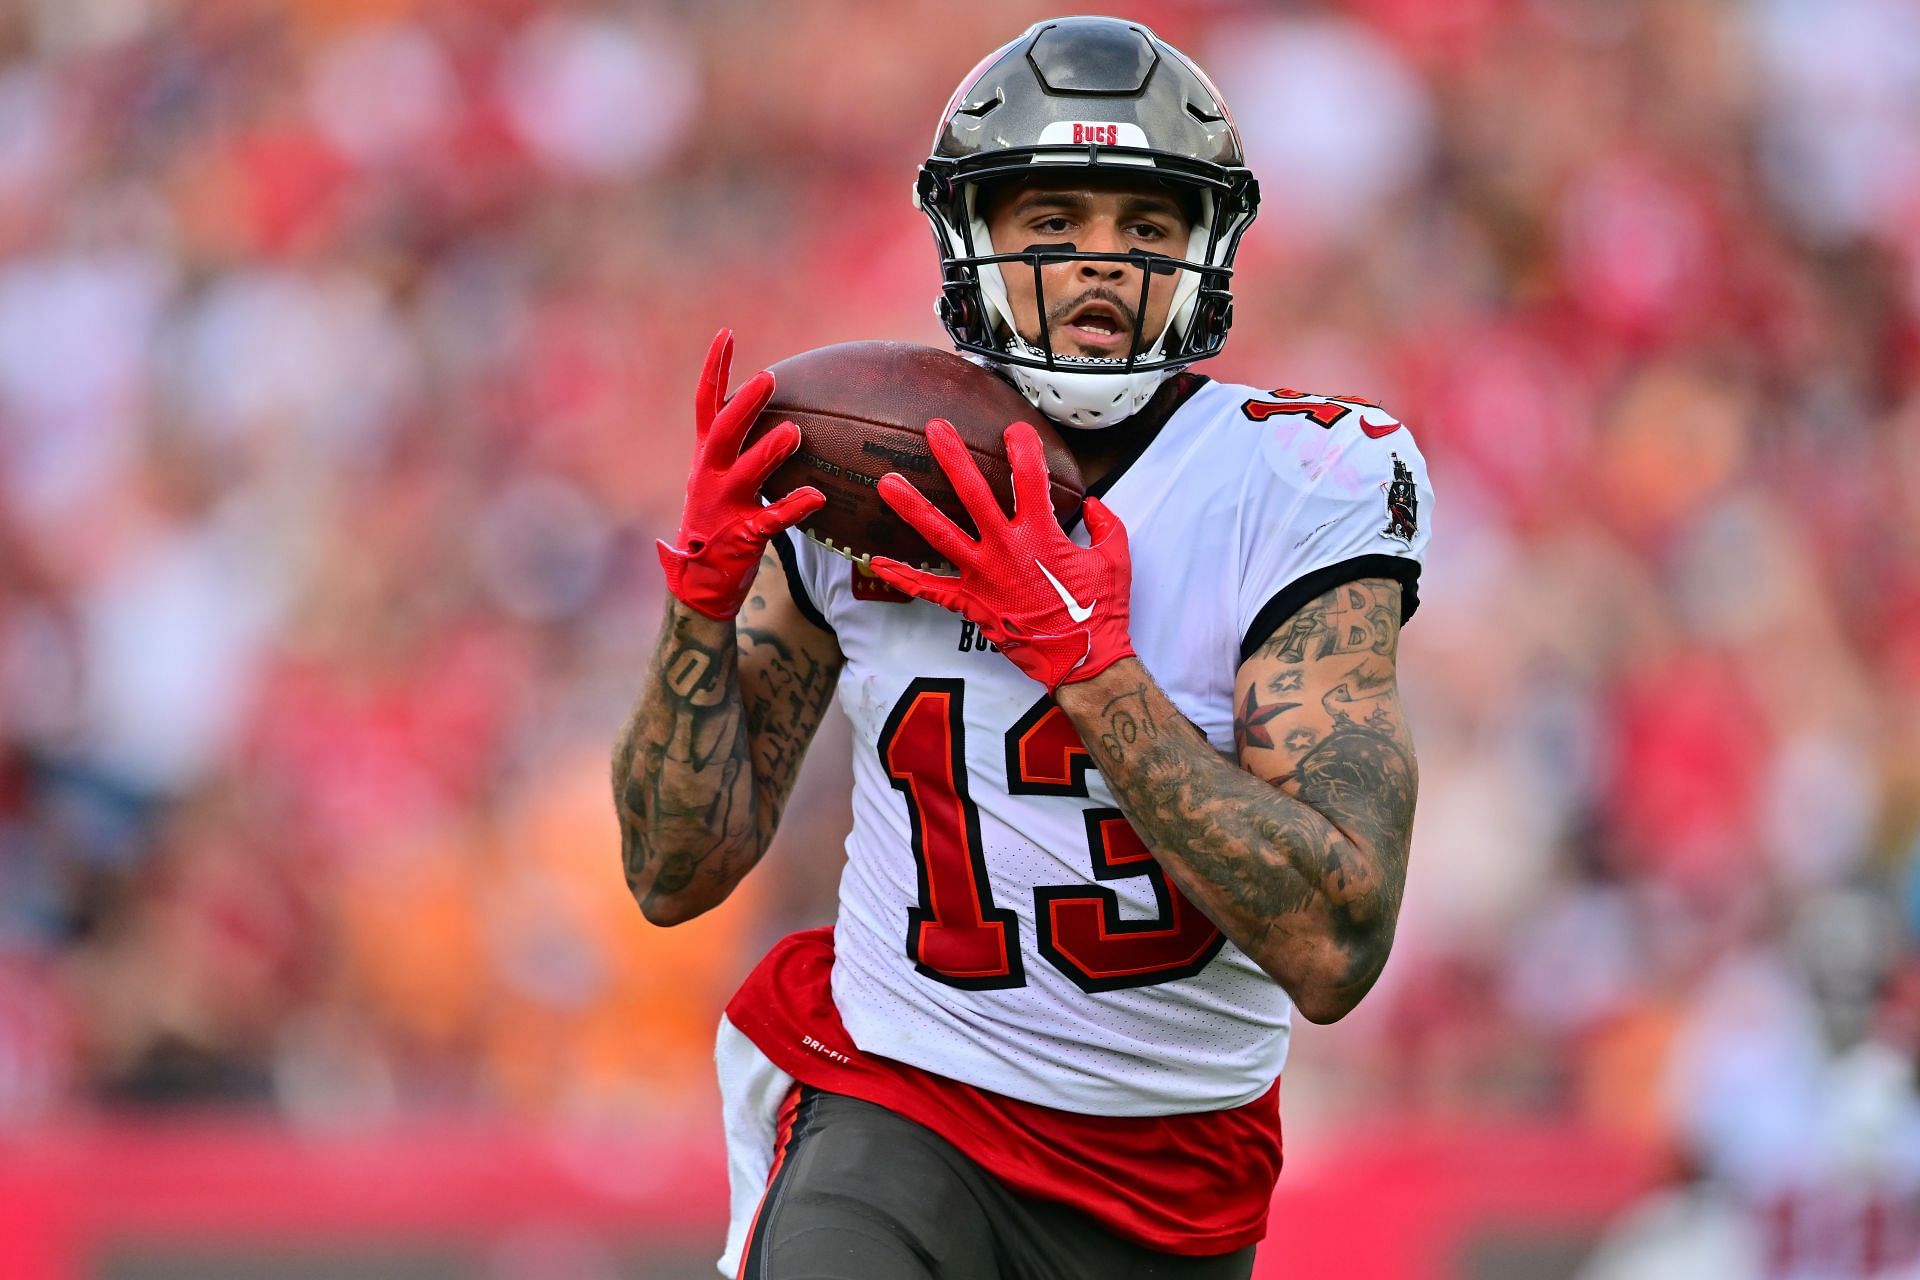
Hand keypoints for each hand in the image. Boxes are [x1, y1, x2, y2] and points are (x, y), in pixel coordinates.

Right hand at [657, 330, 825, 619]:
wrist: (697, 583)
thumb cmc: (717, 523)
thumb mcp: (719, 479)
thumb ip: (741, 447)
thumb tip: (783, 411)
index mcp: (705, 457)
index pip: (706, 404)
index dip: (714, 369)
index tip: (726, 334)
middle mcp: (709, 477)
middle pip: (722, 432)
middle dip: (742, 405)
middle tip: (768, 378)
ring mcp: (722, 507)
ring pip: (744, 474)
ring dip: (768, 452)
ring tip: (794, 433)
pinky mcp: (741, 537)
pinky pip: (771, 520)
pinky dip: (794, 507)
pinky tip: (817, 496)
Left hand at [867, 419, 1134, 690]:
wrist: (1081, 660)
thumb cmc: (1100, 611)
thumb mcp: (1115, 559)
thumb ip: (1106, 525)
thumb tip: (1094, 505)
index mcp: (1042, 534)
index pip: (1030, 477)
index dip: (1023, 447)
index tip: (1014, 429)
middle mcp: (1006, 548)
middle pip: (972, 493)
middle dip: (952, 458)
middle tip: (934, 430)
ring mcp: (983, 575)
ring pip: (940, 533)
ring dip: (912, 506)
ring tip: (887, 483)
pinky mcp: (971, 603)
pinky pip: (929, 588)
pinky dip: (902, 576)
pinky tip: (877, 562)